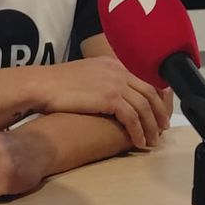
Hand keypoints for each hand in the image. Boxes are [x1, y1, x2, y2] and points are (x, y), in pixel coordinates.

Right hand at [36, 57, 168, 148]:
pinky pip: (133, 118)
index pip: (143, 78)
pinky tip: (139, 142)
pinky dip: (138, 131)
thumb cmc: (56, 84)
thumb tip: (107, 94)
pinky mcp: (110, 98)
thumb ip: (101, 79)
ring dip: (151, 126)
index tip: (158, 110)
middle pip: (150, 92)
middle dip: (159, 112)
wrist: (42, 85)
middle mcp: (118, 70)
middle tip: (162, 127)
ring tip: (153, 140)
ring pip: (144, 107)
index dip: (155, 96)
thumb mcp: (84, 74)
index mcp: (113, 63)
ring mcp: (115, 83)